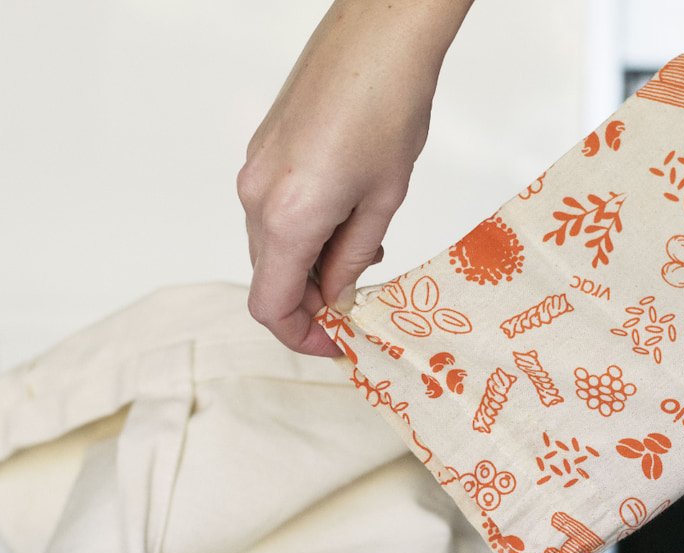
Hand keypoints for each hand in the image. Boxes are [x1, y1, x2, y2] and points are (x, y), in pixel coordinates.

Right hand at [237, 0, 472, 354]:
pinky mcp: (264, 153)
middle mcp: (256, 198)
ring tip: (363, 255)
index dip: (300, 337)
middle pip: (270, 279)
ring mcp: (255, 172)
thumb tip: (336, 298)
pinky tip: (347, 221)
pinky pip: (275, 215)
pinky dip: (306, 236)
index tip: (334, 344)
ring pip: (273, 248)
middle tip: (358, 306)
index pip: (271, 306)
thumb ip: (352, 261)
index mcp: (285, 219)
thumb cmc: (389, 110)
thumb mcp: (381, 204)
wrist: (378, 36)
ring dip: (312, 268)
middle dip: (312, 303)